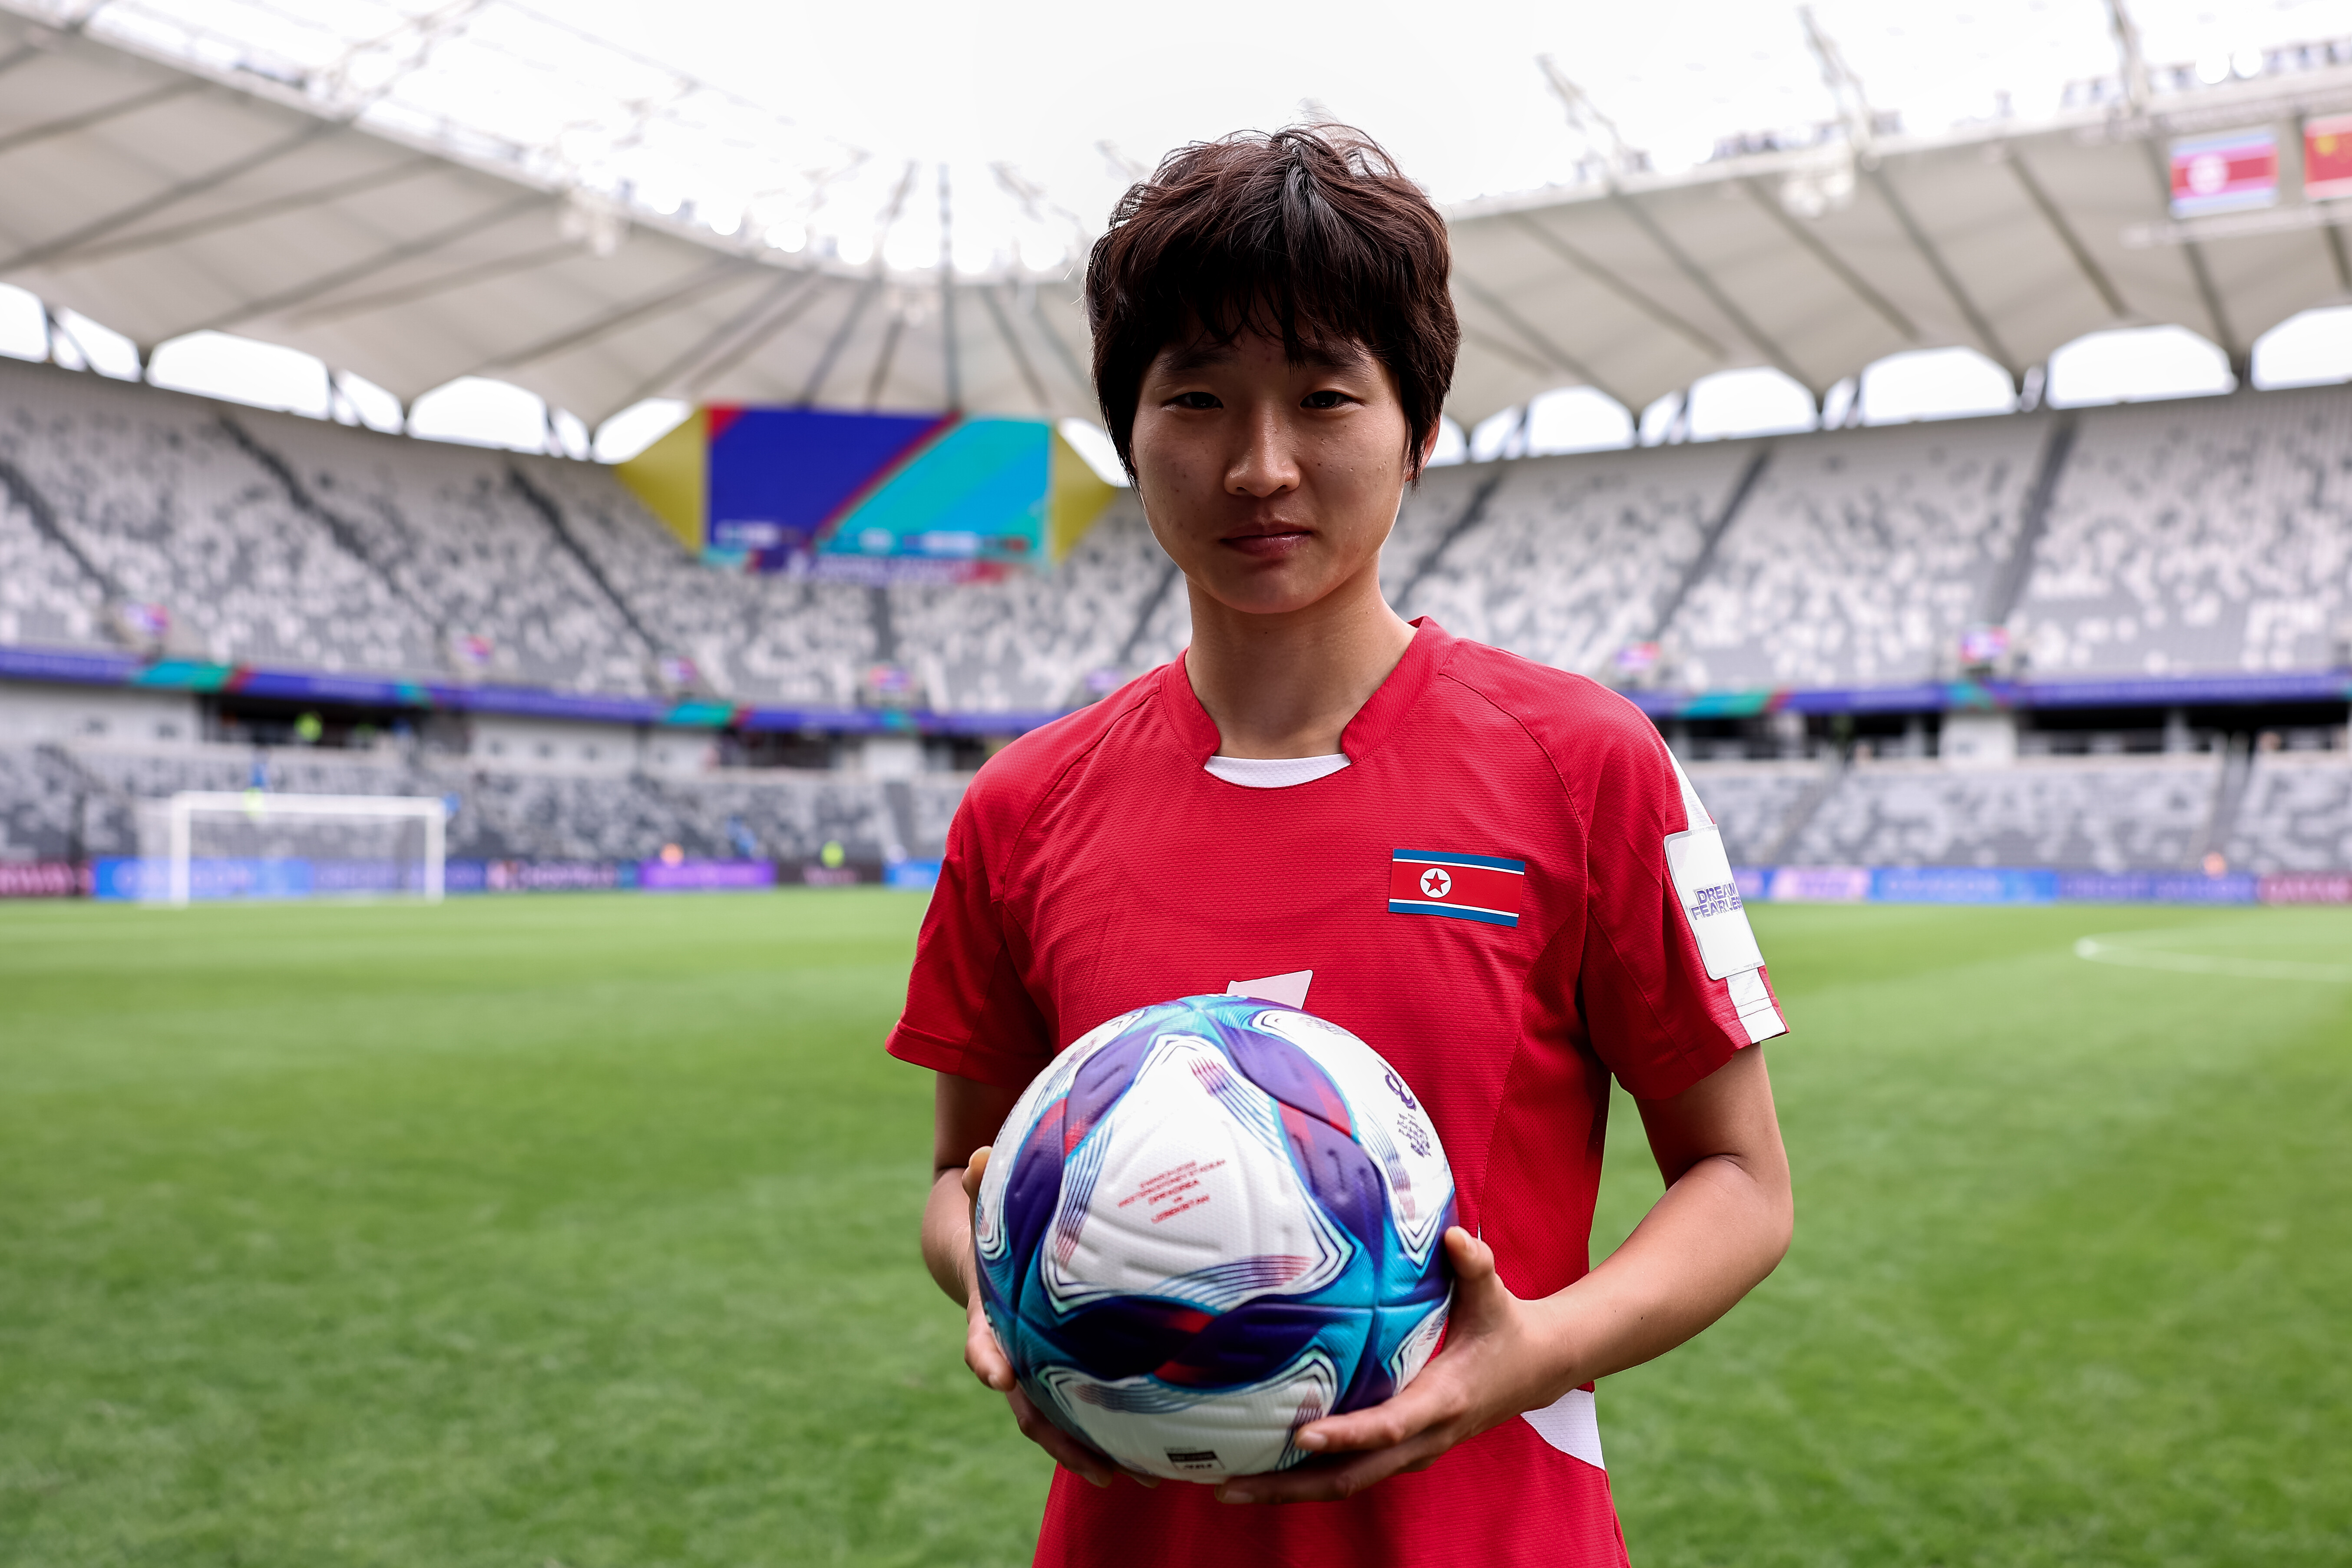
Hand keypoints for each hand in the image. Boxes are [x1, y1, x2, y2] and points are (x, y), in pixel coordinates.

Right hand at [956, 1148, 1155, 1489]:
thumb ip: (978, 1182)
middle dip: (1059, 1439)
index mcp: (988, 1311)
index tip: (993, 1375)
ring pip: (1057, 1419)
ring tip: (1137, 1477)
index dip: (985, 1355)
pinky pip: (1081, 1408)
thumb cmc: (983, 1221)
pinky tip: (1153, 1453)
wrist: (971, 1253)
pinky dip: (1108, 1433)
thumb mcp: (978, 1200)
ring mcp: (1034, 1368)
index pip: (982, 1337)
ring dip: (1090, 1450)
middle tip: (1099, 1468)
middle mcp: (1010, 1351)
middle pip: (1027, 1405)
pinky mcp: (1059, 1371)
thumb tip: (977, 1154)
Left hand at [1214, 1226, 1576, 1504]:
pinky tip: (1262, 1465)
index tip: (1300, 1435)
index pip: (1389, 1427)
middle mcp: (1422, 1438)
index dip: (1346, 1435)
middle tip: (1229, 1486)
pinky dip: (1308, 1475)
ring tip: (1229, 1485)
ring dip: (1291, 1488)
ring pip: (1347, 1481)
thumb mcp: (1493, 1294)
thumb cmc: (1505, 1325)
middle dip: (1291, 1486)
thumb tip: (1453, 1237)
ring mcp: (1410, 1451)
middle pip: (1353, 1476)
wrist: (1534, 1370)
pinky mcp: (1400, 1451)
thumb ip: (1474, 1265)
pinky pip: (1351, 1471)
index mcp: (1441, 1401)